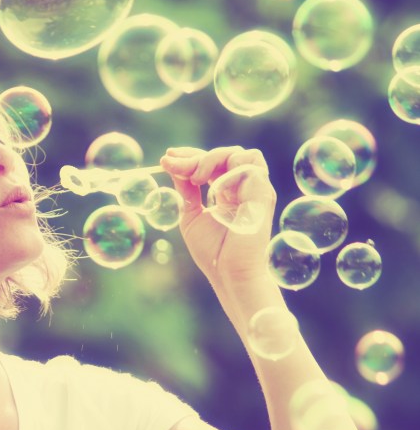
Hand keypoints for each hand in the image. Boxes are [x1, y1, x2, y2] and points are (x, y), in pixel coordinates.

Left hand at [159, 146, 276, 285]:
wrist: (230, 275)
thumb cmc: (213, 252)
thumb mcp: (191, 214)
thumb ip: (185, 189)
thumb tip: (171, 164)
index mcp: (230, 193)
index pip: (214, 163)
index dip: (191, 156)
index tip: (168, 157)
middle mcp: (245, 189)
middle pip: (226, 154)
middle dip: (196, 156)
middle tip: (174, 165)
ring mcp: (256, 191)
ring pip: (243, 154)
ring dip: (215, 158)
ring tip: (196, 177)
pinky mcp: (263, 196)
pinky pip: (251, 168)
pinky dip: (228, 170)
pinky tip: (212, 186)